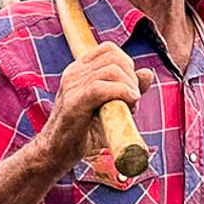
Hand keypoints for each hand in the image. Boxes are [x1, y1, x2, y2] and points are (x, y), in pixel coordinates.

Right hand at [39, 42, 151, 165]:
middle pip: (115, 58)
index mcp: (78, 71)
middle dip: (132, 77)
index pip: (109, 49)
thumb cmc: (82, 133)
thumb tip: (148, 73)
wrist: (56, 154)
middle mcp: (73, 74)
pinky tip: (129, 106)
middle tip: (132, 101)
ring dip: (130, 88)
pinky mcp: (74, 102)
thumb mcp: (109, 108)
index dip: (126, 64)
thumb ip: (127, 89)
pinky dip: (123, 94)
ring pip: (113, 70)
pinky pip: (103, 88)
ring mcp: (72, 86)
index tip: (129, 87)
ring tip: (130, 107)